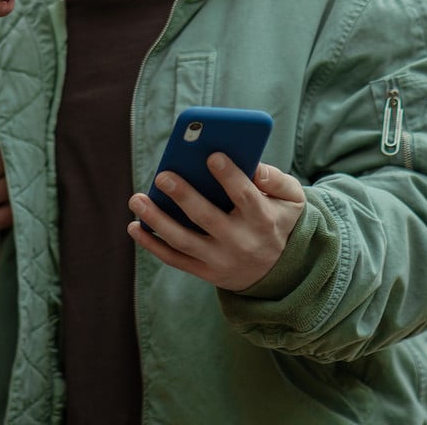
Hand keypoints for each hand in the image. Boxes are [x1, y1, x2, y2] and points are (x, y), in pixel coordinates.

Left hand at [126, 157, 304, 290]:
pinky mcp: (205, 271)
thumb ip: (277, 180)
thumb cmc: (277, 220)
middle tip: (163, 175)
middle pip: (207, 218)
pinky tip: (134, 226)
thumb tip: (255, 168)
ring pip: (184, 241)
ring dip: (156, 220)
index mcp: (263, 220)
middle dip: (184, 196)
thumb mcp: (292, 200)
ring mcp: (220, 260)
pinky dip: (152, 245)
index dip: (229, 176)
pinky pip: (174, 259)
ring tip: (136, 199)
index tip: (212, 155)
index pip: (246, 197)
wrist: (278, 271)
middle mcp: (240, 242)